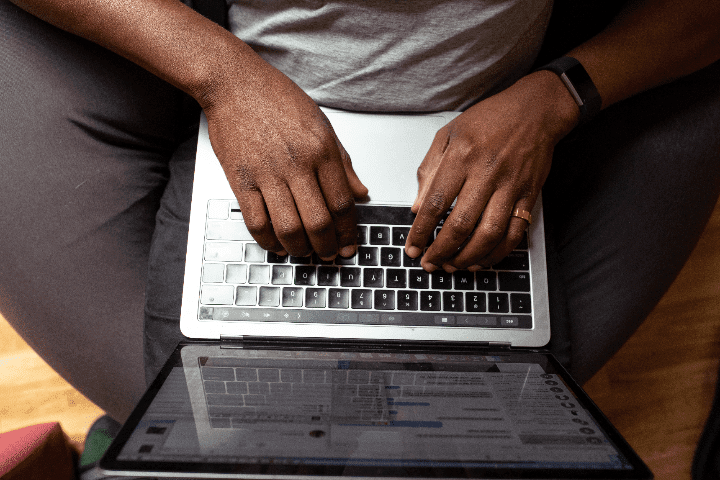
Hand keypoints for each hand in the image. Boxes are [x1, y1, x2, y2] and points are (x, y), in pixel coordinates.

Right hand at [203, 59, 367, 259]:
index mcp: (321, 150)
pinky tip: (275, 244)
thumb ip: (343, 163)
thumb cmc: (277, 99)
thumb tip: (361, 192)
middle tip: (327, 255)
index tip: (348, 245)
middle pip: (318, 221)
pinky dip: (267, 240)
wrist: (234, 83)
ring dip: (299, 248)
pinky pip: (256, 221)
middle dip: (326, 247)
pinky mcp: (241, 179)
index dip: (347, 231)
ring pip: (288, 227)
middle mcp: (297, 163)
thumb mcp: (322, 124)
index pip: (341, 203)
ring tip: (303, 252)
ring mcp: (267, 173)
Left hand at [404, 71, 578, 270]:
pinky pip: (514, 233)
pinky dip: (497, 252)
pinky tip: (482, 260)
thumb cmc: (489, 119)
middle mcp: (486, 173)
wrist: (535, 110)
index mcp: (462, 156)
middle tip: (429, 263)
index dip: (421, 231)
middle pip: (461, 224)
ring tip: (453, 265)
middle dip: (441, 250)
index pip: (436, 203)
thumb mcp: (449, 134)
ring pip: (488, 233)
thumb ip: (429, 170)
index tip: (412, 247)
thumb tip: (418, 207)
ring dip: (468, 256)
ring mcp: (510, 186)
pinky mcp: (528, 195)